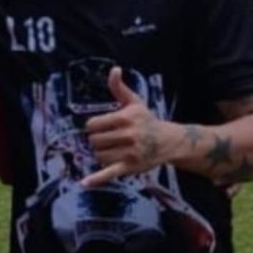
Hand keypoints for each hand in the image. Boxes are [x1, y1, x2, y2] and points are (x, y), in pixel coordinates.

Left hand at [81, 67, 173, 187]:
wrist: (168, 141)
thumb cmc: (147, 120)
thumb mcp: (134, 102)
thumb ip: (119, 88)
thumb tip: (114, 69)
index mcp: (125, 118)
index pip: (93, 125)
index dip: (94, 127)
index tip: (101, 127)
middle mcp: (127, 135)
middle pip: (94, 141)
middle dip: (97, 140)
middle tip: (108, 139)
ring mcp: (129, 152)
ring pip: (98, 155)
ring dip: (101, 153)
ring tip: (112, 149)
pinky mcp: (129, 167)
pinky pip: (109, 173)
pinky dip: (96, 179)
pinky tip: (84, 183)